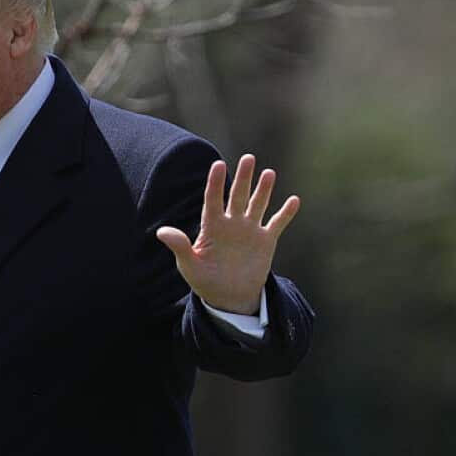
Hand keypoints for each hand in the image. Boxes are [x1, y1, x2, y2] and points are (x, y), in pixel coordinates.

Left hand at [156, 154, 299, 314]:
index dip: (215, 182)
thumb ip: (179, 246)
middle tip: (248, 158)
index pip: (213, 199)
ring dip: (263, 189)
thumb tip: (161, 232)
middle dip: (243, 177)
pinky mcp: (265, 241)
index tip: (218, 164)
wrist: (228, 298)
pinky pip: (277, 223)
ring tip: (268, 173)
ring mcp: (249, 230)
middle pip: (237, 195)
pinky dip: (285, 213)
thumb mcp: (189, 265)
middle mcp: (231, 223)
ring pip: (257, 204)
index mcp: (212, 226)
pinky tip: (294, 200)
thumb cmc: (204, 281)